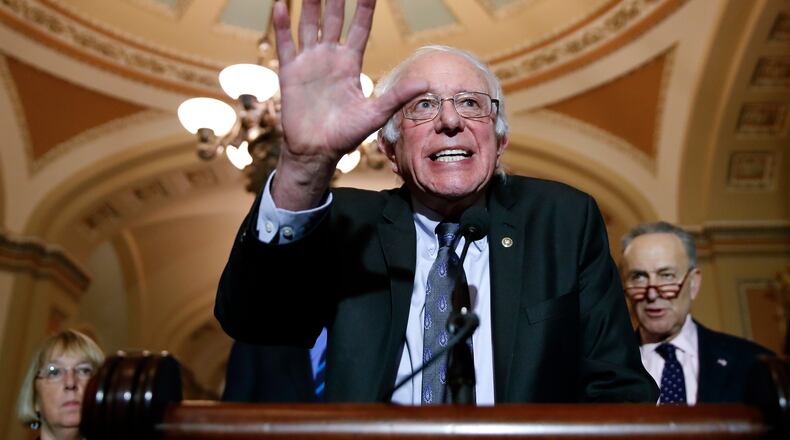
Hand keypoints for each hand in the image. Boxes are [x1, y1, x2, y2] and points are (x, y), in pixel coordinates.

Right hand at [270, 0, 426, 208]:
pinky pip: (286, 44)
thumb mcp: (376, 114)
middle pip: (333, 19)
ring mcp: (309, 62)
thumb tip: (427, 83)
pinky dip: (282, 25)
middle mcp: (329, 58)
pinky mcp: (290, 72)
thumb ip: (398, 95)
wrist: (316, 151)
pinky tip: (282, 5)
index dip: (365, 7)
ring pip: (309, 25)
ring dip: (310, 4)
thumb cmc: (346, 135)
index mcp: (350, 64)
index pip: (359, 28)